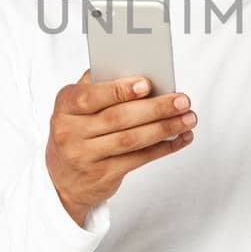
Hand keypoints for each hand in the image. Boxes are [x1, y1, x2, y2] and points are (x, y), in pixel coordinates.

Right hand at [45, 70, 195, 226]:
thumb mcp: (76, 108)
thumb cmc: (77, 132)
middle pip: (118, 118)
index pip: (90, 96)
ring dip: (164, 128)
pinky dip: (163, 147)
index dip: (119, 90)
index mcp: (65, 106)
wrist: (61, 181)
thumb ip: (98, 86)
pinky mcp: (102, 175)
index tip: (147, 84)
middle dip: (155, 108)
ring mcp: (85, 156)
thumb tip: (137, 71)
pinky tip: (180, 138)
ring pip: (131, 140)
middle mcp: (70, 132)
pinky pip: (138, 159)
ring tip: (188, 118)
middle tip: (182, 100)